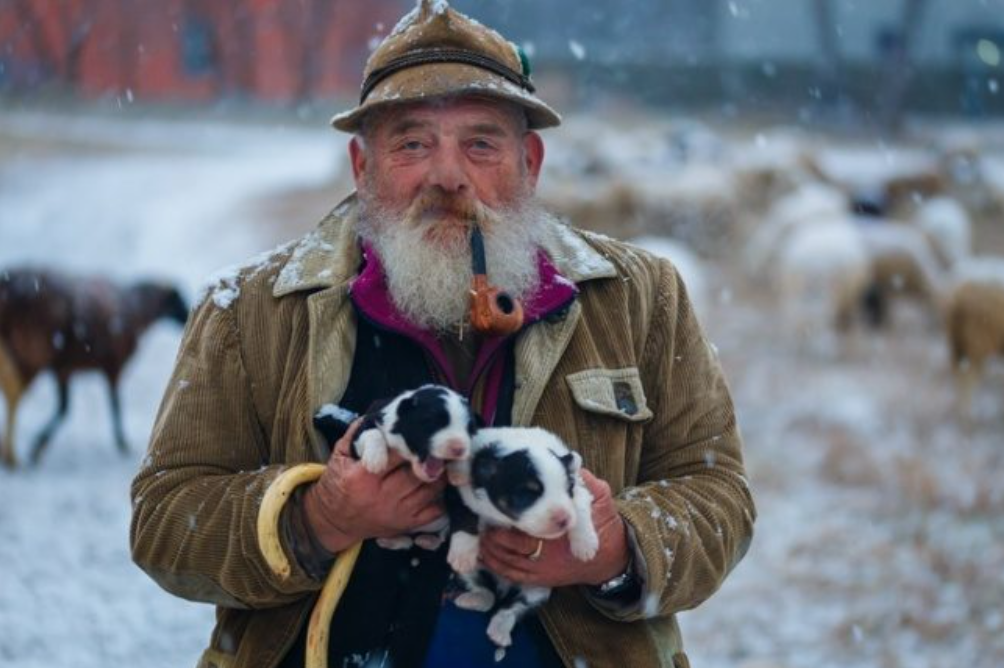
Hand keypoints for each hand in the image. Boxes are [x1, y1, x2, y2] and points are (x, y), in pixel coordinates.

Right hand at [303, 420, 446, 552]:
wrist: (335, 521)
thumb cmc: (338, 484)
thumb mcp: (339, 456)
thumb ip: (357, 434)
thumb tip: (378, 415)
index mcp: (364, 477)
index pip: (397, 454)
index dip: (411, 442)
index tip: (421, 432)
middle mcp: (383, 497)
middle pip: (418, 473)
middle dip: (430, 458)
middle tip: (441, 444)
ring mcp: (397, 513)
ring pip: (430, 490)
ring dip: (440, 474)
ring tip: (443, 459)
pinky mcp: (406, 524)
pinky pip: (435, 511)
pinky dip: (443, 496)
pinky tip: (441, 482)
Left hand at [479, 469, 629, 587]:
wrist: (610, 558)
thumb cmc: (602, 525)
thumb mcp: (600, 499)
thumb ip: (587, 483)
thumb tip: (573, 463)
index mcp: (562, 534)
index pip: (532, 527)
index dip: (512, 519)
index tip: (501, 507)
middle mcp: (550, 554)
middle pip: (513, 547)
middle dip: (495, 536)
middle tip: (484, 521)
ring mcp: (544, 569)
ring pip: (509, 562)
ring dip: (491, 550)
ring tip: (480, 535)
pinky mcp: (541, 579)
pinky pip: (513, 575)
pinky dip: (496, 566)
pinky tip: (485, 555)